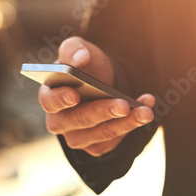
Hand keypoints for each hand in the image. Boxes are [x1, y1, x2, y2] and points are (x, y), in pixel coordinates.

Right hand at [39, 36, 155, 156]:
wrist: (105, 80)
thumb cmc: (86, 66)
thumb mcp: (78, 50)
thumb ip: (74, 50)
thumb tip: (80, 59)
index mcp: (50, 95)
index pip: (50, 101)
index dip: (60, 99)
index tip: (75, 94)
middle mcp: (59, 121)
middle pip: (79, 120)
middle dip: (103, 112)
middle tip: (124, 105)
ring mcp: (76, 136)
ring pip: (100, 134)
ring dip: (125, 123)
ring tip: (145, 111)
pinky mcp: (96, 145)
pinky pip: (114, 140)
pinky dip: (132, 126)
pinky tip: (145, 109)